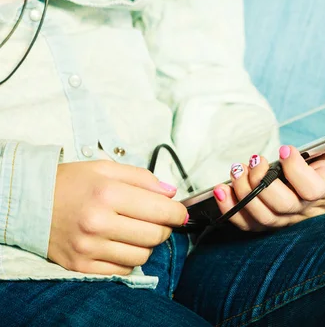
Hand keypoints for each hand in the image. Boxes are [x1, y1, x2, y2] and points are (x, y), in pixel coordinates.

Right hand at [48, 161, 187, 275]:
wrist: (29, 203)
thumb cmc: (70, 183)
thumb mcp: (106, 168)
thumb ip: (143, 178)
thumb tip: (171, 193)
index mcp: (108, 194)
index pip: (161, 211)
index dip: (178, 213)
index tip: (179, 213)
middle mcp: (98, 223)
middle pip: (155, 236)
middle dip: (164, 228)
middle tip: (157, 220)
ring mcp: (88, 248)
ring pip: (141, 256)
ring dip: (146, 245)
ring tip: (134, 231)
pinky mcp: (80, 266)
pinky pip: (122, 271)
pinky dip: (127, 259)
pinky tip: (118, 244)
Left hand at [214, 125, 324, 230]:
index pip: (309, 189)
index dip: (295, 171)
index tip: (285, 148)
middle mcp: (304, 210)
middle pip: (280, 205)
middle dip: (262, 182)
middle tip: (255, 159)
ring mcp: (284, 220)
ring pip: (261, 216)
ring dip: (243, 193)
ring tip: (237, 169)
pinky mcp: (267, 223)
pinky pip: (246, 224)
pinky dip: (230, 209)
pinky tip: (220, 189)